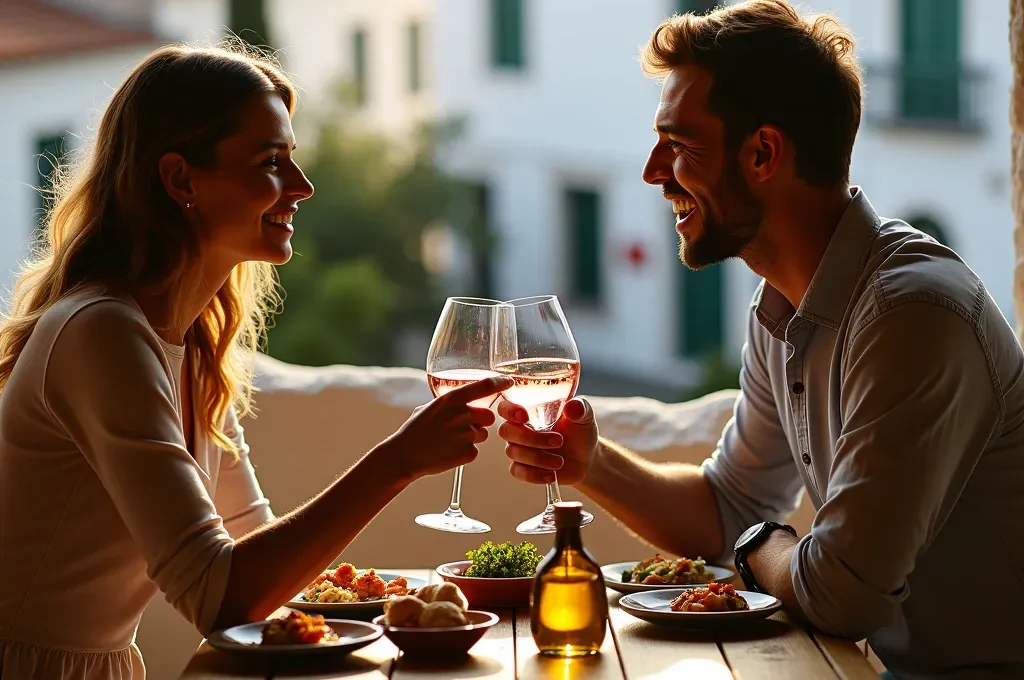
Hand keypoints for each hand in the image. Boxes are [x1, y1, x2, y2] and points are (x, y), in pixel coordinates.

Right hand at [378, 376, 512, 480]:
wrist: (404, 455)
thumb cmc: (415, 430)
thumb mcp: (430, 407)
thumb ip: (451, 403)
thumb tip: (467, 399)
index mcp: (452, 399)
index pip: (485, 385)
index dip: (501, 382)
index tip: (509, 382)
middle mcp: (462, 414)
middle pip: (489, 416)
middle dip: (480, 421)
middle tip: (461, 427)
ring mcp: (467, 434)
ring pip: (483, 434)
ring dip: (472, 437)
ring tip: (449, 441)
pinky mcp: (468, 453)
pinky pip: (475, 450)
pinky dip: (465, 452)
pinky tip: (448, 452)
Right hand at [497, 397, 598, 485]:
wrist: (586, 458)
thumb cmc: (580, 431)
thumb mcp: (584, 416)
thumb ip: (579, 408)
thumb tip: (572, 406)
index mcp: (528, 411)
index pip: (506, 406)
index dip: (509, 410)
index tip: (524, 416)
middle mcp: (518, 429)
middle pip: (506, 431)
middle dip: (531, 438)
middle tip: (559, 441)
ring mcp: (518, 449)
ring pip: (514, 452)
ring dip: (538, 458)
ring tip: (560, 461)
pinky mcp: (522, 468)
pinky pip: (517, 471)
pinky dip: (534, 474)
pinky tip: (551, 475)